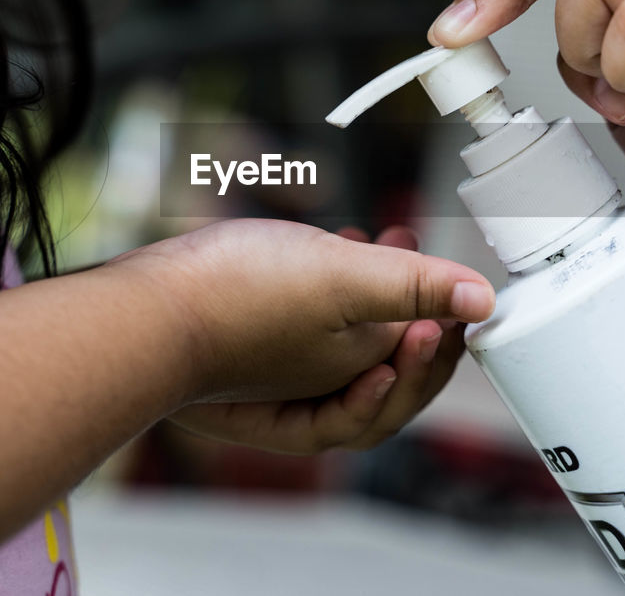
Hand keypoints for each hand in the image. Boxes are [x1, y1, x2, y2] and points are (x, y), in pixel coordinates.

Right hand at [107, 219, 491, 453]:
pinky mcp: (249, 345)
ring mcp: (280, 372)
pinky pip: (308, 328)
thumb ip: (415, 286)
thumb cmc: (235, 301)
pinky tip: (331, 249)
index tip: (453, 292)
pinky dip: (331, 294)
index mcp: (351, 382)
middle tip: (424, 261)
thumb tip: (482, 300)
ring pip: (348, 344)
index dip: (445, 334)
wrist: (141, 310)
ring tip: (385, 238)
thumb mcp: (344, 280)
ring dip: (375, 297)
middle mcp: (317, 387)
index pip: (418, 376)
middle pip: (388, 366)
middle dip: (416, 314)